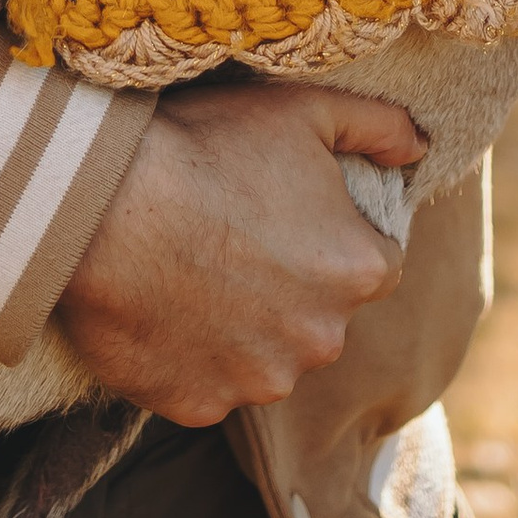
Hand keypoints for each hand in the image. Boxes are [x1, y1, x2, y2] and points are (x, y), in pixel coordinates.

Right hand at [55, 81, 425, 422]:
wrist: (98, 202)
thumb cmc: (205, 147)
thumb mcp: (305, 111)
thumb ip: (380, 127)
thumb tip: (420, 148)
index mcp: (360, 272)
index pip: (372, 263)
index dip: (330, 236)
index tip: (284, 214)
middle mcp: (322, 341)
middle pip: (320, 316)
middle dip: (289, 285)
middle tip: (232, 237)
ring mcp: (258, 382)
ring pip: (266, 356)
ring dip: (244, 327)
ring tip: (191, 270)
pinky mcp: (197, 406)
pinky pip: (208, 385)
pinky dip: (192, 357)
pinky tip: (163, 308)